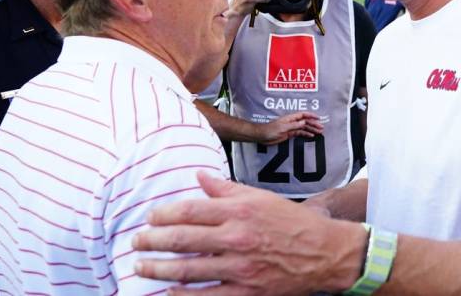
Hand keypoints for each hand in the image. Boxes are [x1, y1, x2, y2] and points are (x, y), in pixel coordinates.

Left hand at [132, 172, 365, 295]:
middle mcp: (237, 237)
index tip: (150, 217)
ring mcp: (241, 266)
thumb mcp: (260, 198)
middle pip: (182, 238)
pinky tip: (168, 290)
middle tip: (136, 241)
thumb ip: (226, 190)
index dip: (164, 214)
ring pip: (188, 269)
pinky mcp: (246, 291)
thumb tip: (199, 176)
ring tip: (141, 266)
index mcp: (240, 210)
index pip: (190, 210)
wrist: (324, 253)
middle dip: (152, 241)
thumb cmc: (292, 223)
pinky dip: (183, 294)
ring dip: (158, 268)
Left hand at [254, 112, 322, 144]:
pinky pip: (300, 133)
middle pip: (305, 121)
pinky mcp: (289, 134)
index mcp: (290, 118)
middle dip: (314, 124)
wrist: (262, 136)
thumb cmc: (270, 130)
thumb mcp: (283, 128)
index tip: (318, 118)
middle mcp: (291, 122)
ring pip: (304, 127)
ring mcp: (291, 127)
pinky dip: (306, 134)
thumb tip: (304, 122)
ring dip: (311, 129)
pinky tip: (311, 136)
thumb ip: (294, 125)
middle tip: (321, 127)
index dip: (311, 116)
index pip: (303, 115)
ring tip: (319, 132)